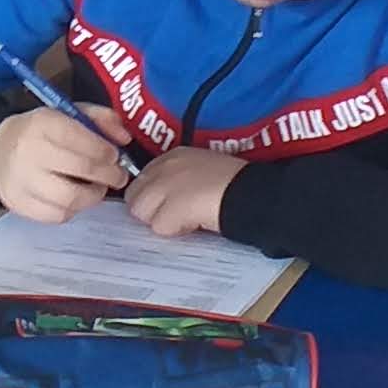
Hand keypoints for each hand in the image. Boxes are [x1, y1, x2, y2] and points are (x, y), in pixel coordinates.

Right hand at [0, 103, 132, 224]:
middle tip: (118, 176)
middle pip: (81, 168)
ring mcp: (22, 182)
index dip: (106, 150)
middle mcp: (29, 152)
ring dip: (93, 196)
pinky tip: (75, 199)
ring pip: (70, 198)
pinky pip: (57, 215)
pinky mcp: (20, 205)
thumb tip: (124, 139)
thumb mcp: (68, 114)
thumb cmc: (41, 132)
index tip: (115, 155)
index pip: (82, 139)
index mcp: (42, 124)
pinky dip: (73, 209)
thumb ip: (100, 119)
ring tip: (97, 188)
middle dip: (108, 174)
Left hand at [124, 148, 244, 236]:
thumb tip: (160, 201)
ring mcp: (166, 185)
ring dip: (162, 221)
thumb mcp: (202, 170)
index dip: (152, 198)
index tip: (167, 206)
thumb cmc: (234, 185)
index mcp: (173, 156)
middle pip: (134, 197)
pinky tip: (194, 224)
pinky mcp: (172, 207)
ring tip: (188, 219)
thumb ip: (178, 180)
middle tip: (177, 216)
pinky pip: (159, 227)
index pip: (141, 180)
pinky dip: (175, 230)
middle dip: (150, 211)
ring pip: (141, 213)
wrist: (252, 193)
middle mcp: (164, 167)